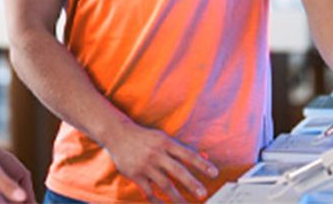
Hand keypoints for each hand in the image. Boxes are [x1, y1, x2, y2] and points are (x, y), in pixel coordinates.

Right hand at [103, 121, 218, 201]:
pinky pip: (148, 191)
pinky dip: (157, 201)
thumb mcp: (164, 138)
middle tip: (203, 194)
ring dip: (177, 197)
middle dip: (191, 183)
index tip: (214, 173)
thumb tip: (205, 156)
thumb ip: (183, 149)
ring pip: (164, 184)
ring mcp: (145, 165)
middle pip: (177, 170)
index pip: (187, 154)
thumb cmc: (146, 137)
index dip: (202, 164)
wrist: (118, 134)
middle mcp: (156, 153)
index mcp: (165, 142)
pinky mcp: (135, 174)